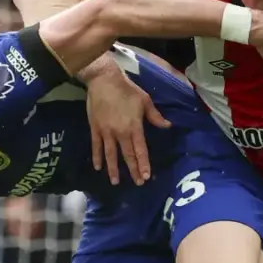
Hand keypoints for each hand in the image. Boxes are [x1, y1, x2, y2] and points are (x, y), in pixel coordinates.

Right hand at [85, 69, 171, 184]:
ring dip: (114, 169)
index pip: (140, 150)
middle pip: (127, 155)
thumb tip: (167, 126)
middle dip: (133, 170)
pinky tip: (98, 167)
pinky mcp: (95, 128)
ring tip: (116, 182)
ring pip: (111, 154)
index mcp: (134, 127)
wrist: (104, 80)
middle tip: (137, 183)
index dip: (143, 163)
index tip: (146, 176)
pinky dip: (97, 157)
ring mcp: (106, 132)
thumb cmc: (127, 89)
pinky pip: (96, 146)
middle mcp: (121, 133)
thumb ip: (155, 116)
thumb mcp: (145, 100)